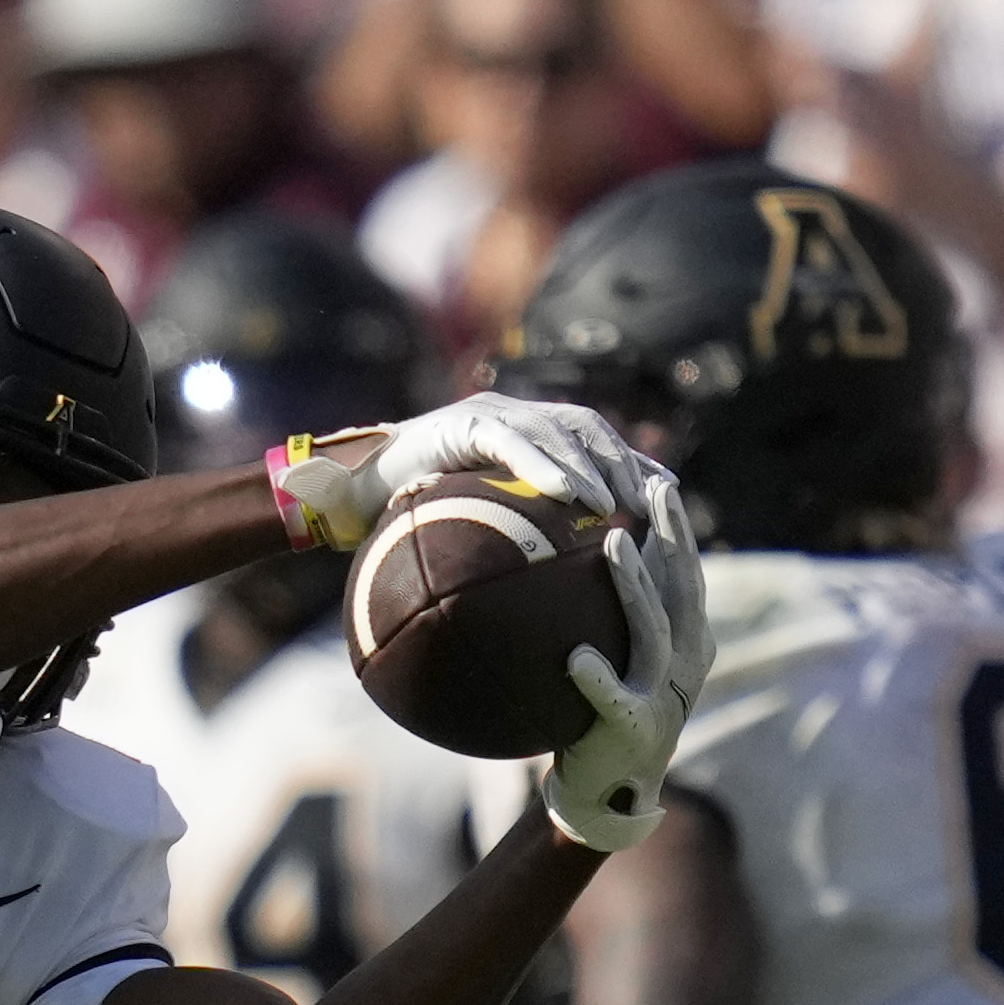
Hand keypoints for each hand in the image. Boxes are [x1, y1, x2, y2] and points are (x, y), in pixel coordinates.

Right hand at [271, 392, 658, 545]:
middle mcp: (513, 412)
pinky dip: (545, 466)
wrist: (339, 493)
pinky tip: (570, 496)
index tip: (664, 503)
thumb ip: (505, 539)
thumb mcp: (461, 532)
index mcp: (522, 432)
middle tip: (654, 505)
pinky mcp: (465, 420)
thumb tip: (539, 593)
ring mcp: (490, 411)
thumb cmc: (395, 523)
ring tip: (616, 506)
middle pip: (588, 428)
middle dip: (625, 463)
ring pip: (561, 429)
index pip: (591, 441)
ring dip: (593, 468)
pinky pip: (514, 441)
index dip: (632, 465)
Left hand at [546, 472, 710, 852]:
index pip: (685, 576)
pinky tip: (576, 657)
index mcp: (687, 643)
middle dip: (675, 537)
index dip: (678, 531)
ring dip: (636, 585)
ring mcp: (664, 696)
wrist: (606, 795)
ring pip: (655, 631)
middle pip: (685, 588)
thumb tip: (562, 568)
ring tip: (614, 545)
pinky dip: (599, 677)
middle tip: (654, 490)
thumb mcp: (611, 663)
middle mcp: (686, 663)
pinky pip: (614, 699)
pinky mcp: (634, 730)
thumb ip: (603, 621)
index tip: (662, 482)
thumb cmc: (596, 720)